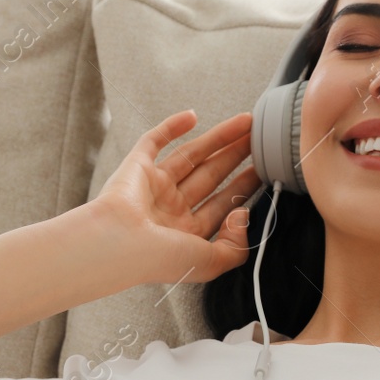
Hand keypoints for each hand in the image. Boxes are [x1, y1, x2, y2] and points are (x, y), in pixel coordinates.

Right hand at [90, 110, 262, 287]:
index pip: (220, 206)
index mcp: (185, 234)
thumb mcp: (209, 264)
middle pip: (210, 176)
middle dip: (235, 157)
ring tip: (245, 122)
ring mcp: (153, 186)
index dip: (243, 188)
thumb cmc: (156, 258)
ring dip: (218, 138)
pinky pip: (154, 141)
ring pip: (191, 155)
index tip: (264, 170)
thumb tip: (243, 215)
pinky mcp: (136, 166)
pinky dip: (171, 127)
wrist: (115, 243)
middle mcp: (170, 209)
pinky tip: (193, 115)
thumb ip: (236, 248)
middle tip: (259, 139)